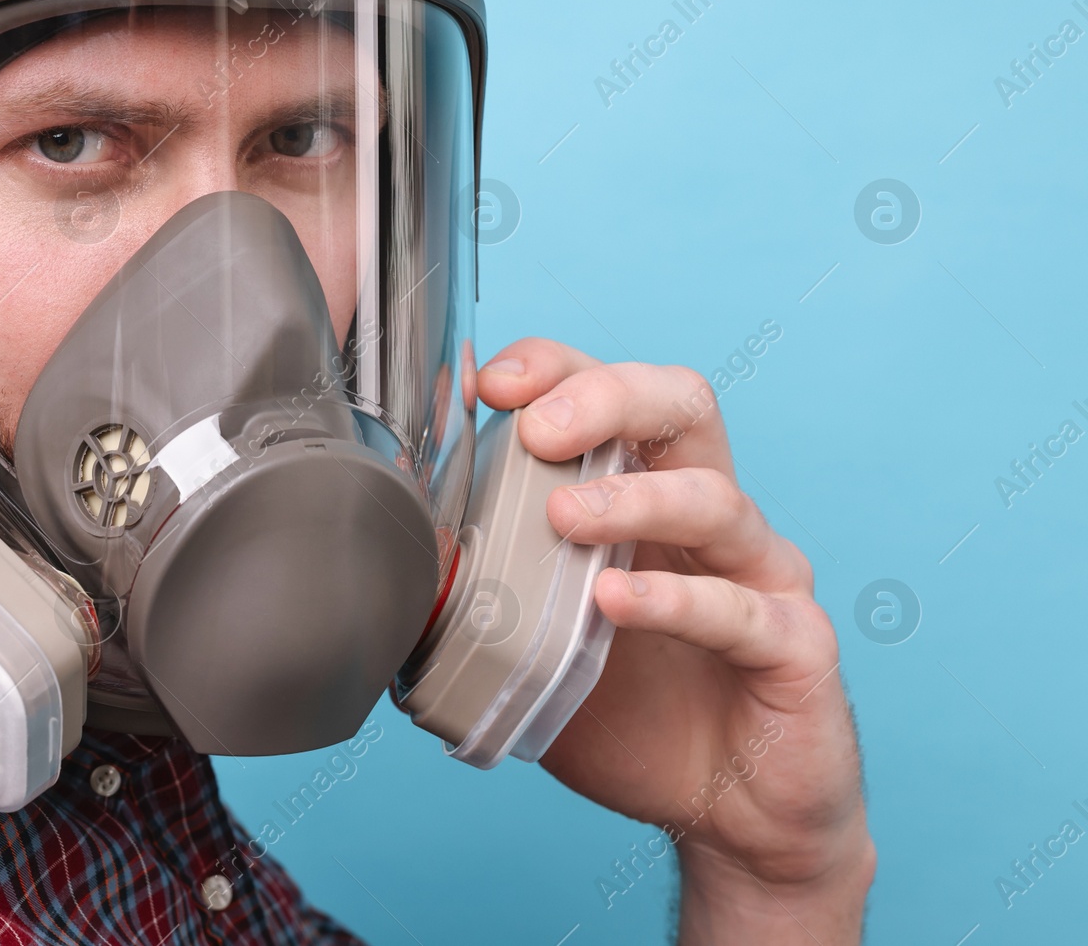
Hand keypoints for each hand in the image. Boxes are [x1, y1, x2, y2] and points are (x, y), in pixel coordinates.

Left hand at [476, 339, 873, 944]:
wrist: (732, 813)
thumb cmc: (635, 715)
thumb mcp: (538, 645)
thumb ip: (483, 594)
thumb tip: (392, 566)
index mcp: (647, 497)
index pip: (612, 396)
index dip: (557, 371)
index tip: (490, 383)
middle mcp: (708, 519)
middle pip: (680, 407)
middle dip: (606, 396)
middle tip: (537, 428)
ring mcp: (759, 576)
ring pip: (714, 498)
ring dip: (633, 499)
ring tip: (563, 517)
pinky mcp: (792, 646)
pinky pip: (739, 609)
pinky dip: (675, 600)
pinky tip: (617, 602)